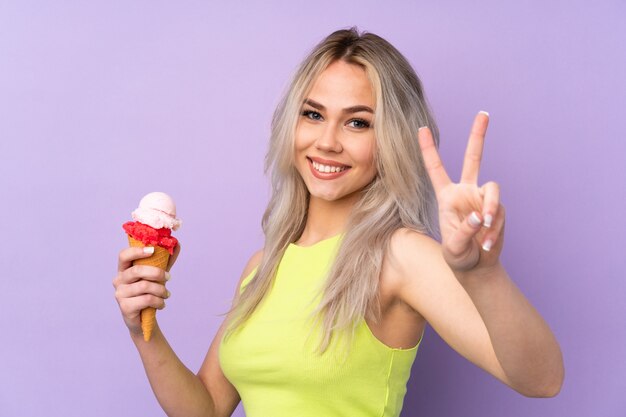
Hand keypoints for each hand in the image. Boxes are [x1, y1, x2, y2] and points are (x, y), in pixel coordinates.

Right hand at [112, 244, 179, 334]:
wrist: (144, 319)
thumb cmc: (148, 293)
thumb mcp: (157, 275)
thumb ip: (165, 260)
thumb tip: (177, 243)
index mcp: (124, 269)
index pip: (124, 255)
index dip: (137, 251)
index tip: (153, 250)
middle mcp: (118, 280)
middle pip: (137, 270)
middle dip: (157, 273)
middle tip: (169, 277)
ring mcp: (120, 294)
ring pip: (144, 286)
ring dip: (161, 290)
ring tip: (166, 294)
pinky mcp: (125, 307)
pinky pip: (146, 299)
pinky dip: (158, 301)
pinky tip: (162, 304)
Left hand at [418, 112, 504, 271]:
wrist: (477, 266)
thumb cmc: (458, 256)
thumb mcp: (453, 248)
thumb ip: (463, 232)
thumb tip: (479, 216)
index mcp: (447, 196)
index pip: (436, 169)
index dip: (428, 149)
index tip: (421, 128)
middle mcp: (465, 192)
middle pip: (473, 158)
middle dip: (478, 136)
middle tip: (484, 113)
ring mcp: (482, 199)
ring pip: (494, 190)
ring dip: (492, 210)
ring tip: (487, 229)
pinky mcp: (498, 209)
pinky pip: (500, 213)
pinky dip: (495, 230)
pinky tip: (486, 244)